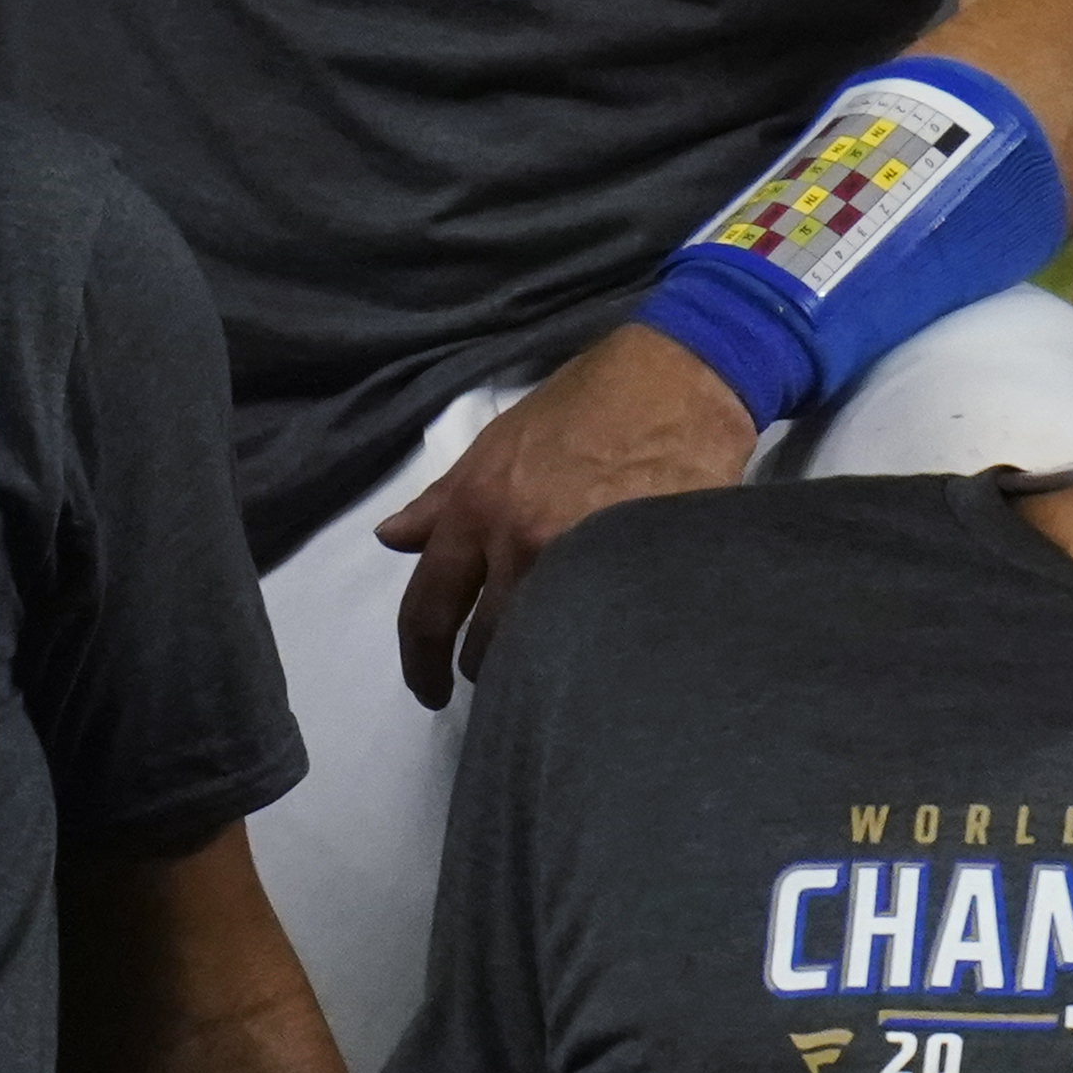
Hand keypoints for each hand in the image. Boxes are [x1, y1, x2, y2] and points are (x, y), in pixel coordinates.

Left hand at [373, 314, 757, 708]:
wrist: (680, 380)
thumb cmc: (590, 401)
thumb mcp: (501, 441)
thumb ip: (446, 499)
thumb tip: (392, 538)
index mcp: (478, 510)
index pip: (427, 608)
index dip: (420, 662)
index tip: (429, 692)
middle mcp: (520, 543)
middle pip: (487, 642)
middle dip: (490, 664)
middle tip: (506, 670)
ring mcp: (584, 559)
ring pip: (545, 645)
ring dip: (545, 659)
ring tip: (557, 657)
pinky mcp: (640, 569)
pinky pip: (605, 629)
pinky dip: (598, 642)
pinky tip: (605, 643)